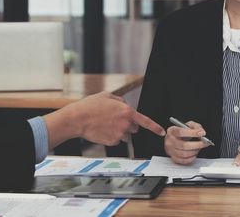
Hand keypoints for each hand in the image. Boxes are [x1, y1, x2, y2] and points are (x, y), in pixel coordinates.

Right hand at [45, 92, 164, 146]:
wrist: (77, 119)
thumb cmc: (90, 106)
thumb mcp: (107, 96)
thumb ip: (121, 102)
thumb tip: (126, 106)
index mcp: (127, 111)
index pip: (146, 121)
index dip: (155, 127)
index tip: (162, 132)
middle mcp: (125, 124)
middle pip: (134, 128)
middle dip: (128, 125)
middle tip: (114, 120)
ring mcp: (119, 134)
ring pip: (125, 136)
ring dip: (120, 132)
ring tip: (106, 125)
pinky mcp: (112, 142)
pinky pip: (116, 141)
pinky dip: (111, 137)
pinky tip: (102, 130)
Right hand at [164, 121, 209, 164]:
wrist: (175, 138)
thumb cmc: (182, 132)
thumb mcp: (188, 125)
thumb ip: (195, 126)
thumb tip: (201, 131)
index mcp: (172, 131)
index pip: (181, 132)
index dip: (192, 133)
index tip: (201, 133)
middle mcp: (170, 141)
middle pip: (183, 145)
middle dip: (197, 144)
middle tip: (205, 142)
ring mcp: (171, 150)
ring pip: (184, 154)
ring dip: (195, 151)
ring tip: (199, 148)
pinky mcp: (173, 157)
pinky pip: (183, 160)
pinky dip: (191, 158)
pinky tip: (194, 154)